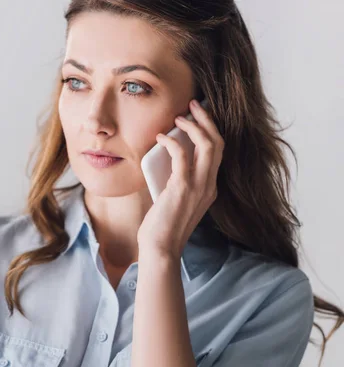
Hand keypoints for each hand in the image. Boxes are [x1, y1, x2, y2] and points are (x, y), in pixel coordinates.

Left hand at [136, 99, 223, 259]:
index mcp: (210, 188)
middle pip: (218, 143)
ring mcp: (199, 187)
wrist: (160, 248)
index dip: (211, 130)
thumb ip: (177, 180)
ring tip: (180, 116)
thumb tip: (165, 156)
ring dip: (195, 126)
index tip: (199, 115)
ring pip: (208, 145)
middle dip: (207, 120)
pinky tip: (161, 137)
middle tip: (194, 105)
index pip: (218, 152)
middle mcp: (210, 185)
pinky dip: (172, 142)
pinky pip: (182, 155)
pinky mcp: (183, 188)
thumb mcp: (175, 199)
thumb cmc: (162, 225)